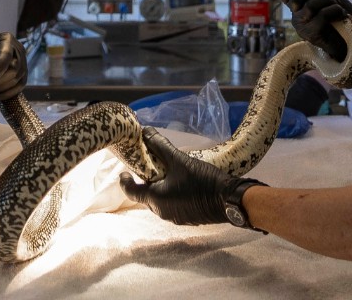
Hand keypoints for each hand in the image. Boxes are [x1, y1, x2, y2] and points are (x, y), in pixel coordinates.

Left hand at [119, 127, 256, 226]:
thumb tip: (145, 131)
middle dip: (146, 183)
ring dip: (160, 189)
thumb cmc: (201, 180)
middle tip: (150, 168)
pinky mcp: (186, 219)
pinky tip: (182, 185)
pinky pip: (172, 206)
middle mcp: (161, 212)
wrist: (228, 200)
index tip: (124, 173)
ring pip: (160, 202)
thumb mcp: (179, 160)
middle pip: (146, 196)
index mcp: (155, 198)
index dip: (125, 181)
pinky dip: (171, 196)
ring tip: (167, 174)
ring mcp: (174, 218)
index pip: (131, 191)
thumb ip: (160, 146)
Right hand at [276, 0, 351, 62]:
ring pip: (310, 5)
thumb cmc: (340, 20)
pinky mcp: (312, 35)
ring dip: (329, 1)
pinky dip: (335, 11)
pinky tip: (342, 14)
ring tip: (338, 7)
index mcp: (298, 8)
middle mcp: (296, 18)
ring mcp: (303, 27)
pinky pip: (321, 15)